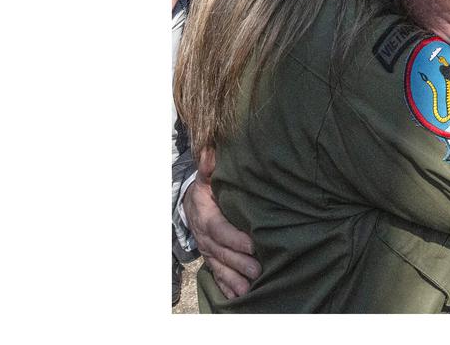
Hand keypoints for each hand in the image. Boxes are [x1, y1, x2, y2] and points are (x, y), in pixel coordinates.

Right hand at [183, 147, 260, 298]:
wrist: (192, 203)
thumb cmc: (208, 188)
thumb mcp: (208, 176)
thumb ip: (210, 166)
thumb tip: (210, 153)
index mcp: (205, 214)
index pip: (219, 228)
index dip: (234, 238)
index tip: (252, 243)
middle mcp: (204, 235)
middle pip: (221, 252)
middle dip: (239, 262)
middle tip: (258, 270)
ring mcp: (207, 249)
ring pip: (219, 266)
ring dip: (234, 278)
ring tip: (250, 288)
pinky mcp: (212, 258)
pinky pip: (216, 275)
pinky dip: (227, 286)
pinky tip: (239, 297)